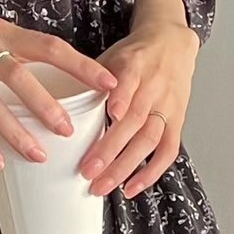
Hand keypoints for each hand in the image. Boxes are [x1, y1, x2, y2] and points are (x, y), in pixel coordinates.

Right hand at [0, 0, 118, 169]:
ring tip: (39, 155)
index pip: (50, 47)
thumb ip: (18, 47)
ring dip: (16, 132)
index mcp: (3, 33)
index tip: (109, 83)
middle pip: (20, 78)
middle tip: (69, 130)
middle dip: (46, 105)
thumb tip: (56, 69)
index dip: (81, 65)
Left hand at [81, 5, 199, 198]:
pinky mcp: (177, 121)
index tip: (109, 114)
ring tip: (103, 186)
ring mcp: (167, 106)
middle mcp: (153, 87)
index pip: (129, 82)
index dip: (120, 98)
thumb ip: (89, 79)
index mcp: (134, 65)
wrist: (172, 45)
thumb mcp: (110, 57)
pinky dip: (150, 173)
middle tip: (87, 172)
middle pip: (135, 120)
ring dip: (125, 167)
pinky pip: (167, 151)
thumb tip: (56, 107)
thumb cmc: (134, 56)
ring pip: (149, 140)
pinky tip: (131, 188)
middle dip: (111, 149)